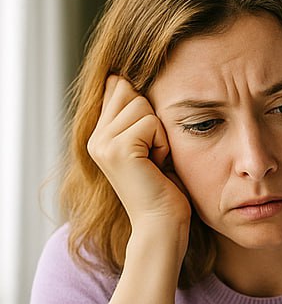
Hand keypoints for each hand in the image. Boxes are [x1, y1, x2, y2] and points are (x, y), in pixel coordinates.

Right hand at [87, 75, 190, 242]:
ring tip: (155, 160)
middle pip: (130, 91)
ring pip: (142, 104)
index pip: (117, 87)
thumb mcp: (149, 145)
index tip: (150, 138)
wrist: (162, 225)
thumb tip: (127, 78)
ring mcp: (102, 143)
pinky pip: (151, 122)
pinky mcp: (117, 149)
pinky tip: (157, 164)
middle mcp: (95, 137)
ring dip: (159, 132)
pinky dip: (162, 142)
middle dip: (153, 119)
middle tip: (154, 153)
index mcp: (99, 135)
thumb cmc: (165, 188)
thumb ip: (137, 117)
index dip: (143, 104)